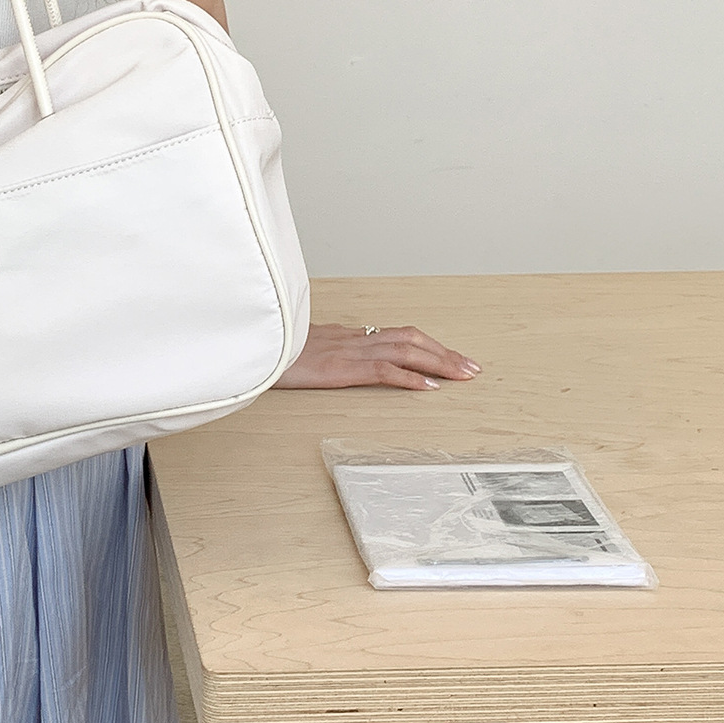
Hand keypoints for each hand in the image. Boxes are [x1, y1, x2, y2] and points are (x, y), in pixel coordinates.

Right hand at [274, 322, 480, 391]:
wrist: (252, 344)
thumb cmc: (271, 348)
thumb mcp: (299, 347)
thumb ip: (318, 349)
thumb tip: (325, 355)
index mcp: (346, 335)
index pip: (397, 335)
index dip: (427, 344)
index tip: (448, 355)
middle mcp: (354, 338)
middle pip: (410, 339)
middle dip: (444, 352)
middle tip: (470, 367)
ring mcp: (350, 351)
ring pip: (406, 351)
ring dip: (439, 362)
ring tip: (462, 375)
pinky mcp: (342, 368)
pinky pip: (384, 370)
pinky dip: (411, 377)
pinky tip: (430, 387)